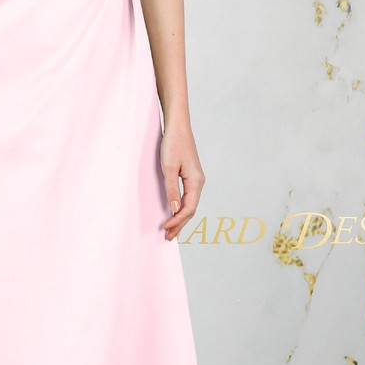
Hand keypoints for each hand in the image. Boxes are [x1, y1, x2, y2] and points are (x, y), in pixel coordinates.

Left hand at [159, 117, 203, 240]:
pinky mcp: (190, 176)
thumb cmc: (173, 144)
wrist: (178, 127)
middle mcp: (199, 182)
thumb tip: (175, 209)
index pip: (189, 208)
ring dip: (180, 218)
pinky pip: (188, 197)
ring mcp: (195, 179)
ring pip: (190, 204)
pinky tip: (174, 213)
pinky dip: (181, 208)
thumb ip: (172, 189)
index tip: (165, 228)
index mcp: (196, 181)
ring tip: (171, 231)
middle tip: (167, 238)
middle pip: (191, 209)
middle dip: (180, 224)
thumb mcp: (168, 168)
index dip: (177, 221)